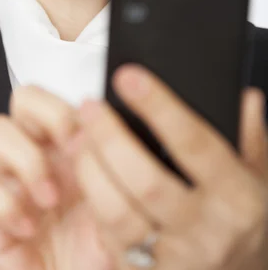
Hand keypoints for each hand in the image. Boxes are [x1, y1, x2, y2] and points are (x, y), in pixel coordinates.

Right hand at [0, 85, 113, 269]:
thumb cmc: (100, 257)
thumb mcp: (118, 210)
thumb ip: (109, 169)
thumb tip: (97, 124)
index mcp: (67, 148)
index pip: (57, 97)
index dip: (65, 105)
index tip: (89, 133)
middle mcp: (36, 157)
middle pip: (22, 99)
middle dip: (46, 115)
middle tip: (69, 146)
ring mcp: (8, 184)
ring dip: (26, 159)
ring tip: (50, 198)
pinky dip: (2, 203)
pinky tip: (28, 228)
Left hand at [74, 65, 267, 269]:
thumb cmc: (244, 218)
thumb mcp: (260, 175)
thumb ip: (251, 137)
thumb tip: (243, 98)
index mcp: (238, 198)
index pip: (194, 144)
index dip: (158, 107)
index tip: (127, 76)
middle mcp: (207, 232)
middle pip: (146, 181)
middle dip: (109, 137)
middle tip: (89, 105)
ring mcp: (176, 260)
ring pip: (119, 214)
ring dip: (90, 169)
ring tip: (77, 135)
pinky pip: (109, 238)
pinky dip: (91, 201)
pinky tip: (84, 171)